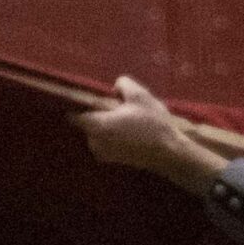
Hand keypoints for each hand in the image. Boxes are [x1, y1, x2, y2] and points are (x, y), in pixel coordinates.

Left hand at [73, 76, 227, 191]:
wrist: (169, 153)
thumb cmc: (152, 123)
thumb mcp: (140, 95)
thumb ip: (123, 84)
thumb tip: (115, 87)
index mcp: (97, 125)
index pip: (74, 116)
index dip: (77, 106)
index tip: (85, 99)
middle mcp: (95, 142)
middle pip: (88, 124)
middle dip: (98, 115)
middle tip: (117, 107)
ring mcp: (104, 154)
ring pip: (98, 134)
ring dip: (107, 126)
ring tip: (127, 120)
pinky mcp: (114, 161)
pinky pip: (106, 143)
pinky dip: (114, 136)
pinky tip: (130, 131)